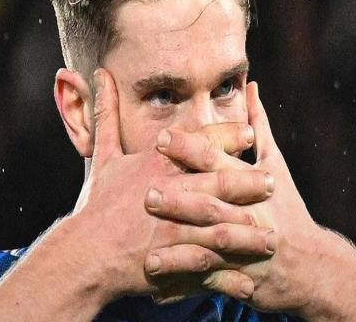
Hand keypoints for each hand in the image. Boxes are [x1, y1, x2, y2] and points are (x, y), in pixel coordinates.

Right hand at [71, 70, 276, 304]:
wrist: (83, 252)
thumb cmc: (96, 203)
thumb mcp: (102, 153)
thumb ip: (107, 112)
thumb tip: (98, 74)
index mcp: (156, 166)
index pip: (198, 144)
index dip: (226, 135)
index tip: (250, 130)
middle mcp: (169, 194)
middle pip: (217, 183)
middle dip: (247, 182)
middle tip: (271, 181)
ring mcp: (172, 230)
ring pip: (219, 227)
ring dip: (247, 231)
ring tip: (271, 234)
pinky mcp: (172, 261)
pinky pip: (207, 268)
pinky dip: (229, 275)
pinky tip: (250, 281)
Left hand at [146, 81, 322, 312]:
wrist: (311, 264)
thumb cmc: (287, 207)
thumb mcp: (276, 163)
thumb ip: (258, 125)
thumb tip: (251, 86)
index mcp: (254, 183)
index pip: (219, 161)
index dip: (193, 149)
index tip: (163, 138)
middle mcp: (249, 214)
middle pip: (213, 204)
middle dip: (181, 199)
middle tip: (146, 193)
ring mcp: (245, 249)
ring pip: (208, 248)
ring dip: (178, 251)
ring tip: (147, 253)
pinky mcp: (239, 278)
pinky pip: (207, 282)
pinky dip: (182, 286)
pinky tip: (155, 291)